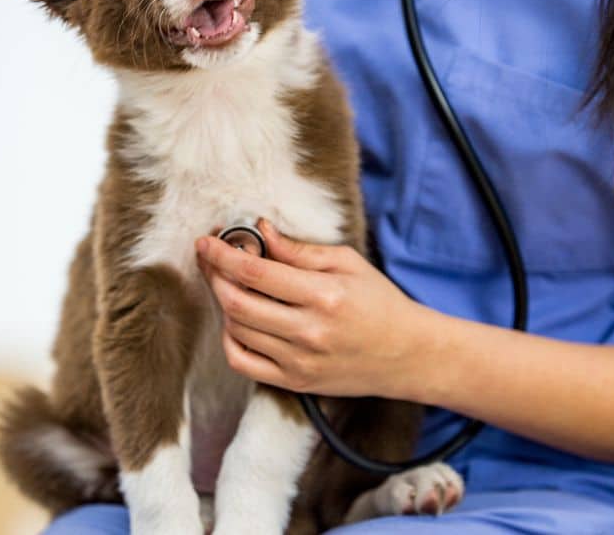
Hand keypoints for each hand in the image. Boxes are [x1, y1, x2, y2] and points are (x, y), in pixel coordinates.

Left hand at [194, 219, 424, 397]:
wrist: (408, 354)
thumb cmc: (379, 302)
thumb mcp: (348, 263)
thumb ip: (300, 250)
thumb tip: (261, 231)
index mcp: (324, 296)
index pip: (255, 272)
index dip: (222, 255)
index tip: (206, 241)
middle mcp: (309, 332)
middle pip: (237, 303)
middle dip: (214, 276)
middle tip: (210, 258)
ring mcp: (299, 362)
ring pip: (236, 330)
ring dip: (223, 303)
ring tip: (230, 284)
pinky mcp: (295, 382)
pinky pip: (242, 363)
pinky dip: (230, 339)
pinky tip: (237, 320)